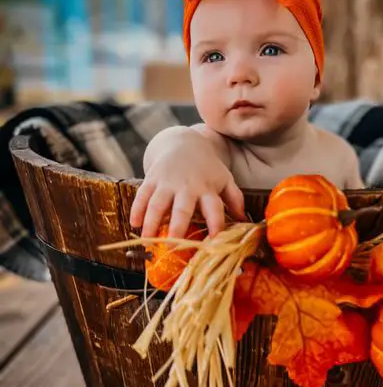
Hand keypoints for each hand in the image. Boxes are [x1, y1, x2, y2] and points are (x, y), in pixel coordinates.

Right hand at [130, 136, 245, 237]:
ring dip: (152, 222)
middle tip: (173, 244)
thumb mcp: (224, 179)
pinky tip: (134, 224)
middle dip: (178, 225)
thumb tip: (244, 220)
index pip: (214, 207)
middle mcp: (187, 186)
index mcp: (207, 189)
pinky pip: (142, 195)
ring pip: (157, 203)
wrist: (183, 141)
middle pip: (182, 207)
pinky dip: (137, 209)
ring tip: (147, 240)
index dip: (216, 223)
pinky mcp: (152, 178)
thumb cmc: (207, 167)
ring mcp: (167, 182)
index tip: (214, 240)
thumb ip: (234, 199)